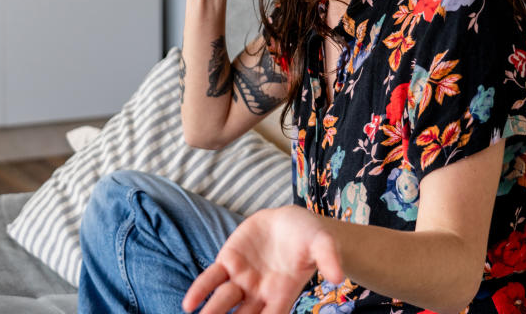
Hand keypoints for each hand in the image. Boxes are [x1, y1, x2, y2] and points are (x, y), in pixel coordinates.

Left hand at [182, 205, 342, 313]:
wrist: (291, 220)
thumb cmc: (310, 237)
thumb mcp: (323, 243)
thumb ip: (328, 258)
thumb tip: (338, 276)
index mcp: (283, 295)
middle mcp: (259, 293)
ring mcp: (241, 279)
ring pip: (222, 301)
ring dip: (211, 312)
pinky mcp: (228, 261)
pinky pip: (211, 279)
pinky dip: (200, 290)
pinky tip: (188, 303)